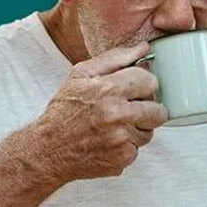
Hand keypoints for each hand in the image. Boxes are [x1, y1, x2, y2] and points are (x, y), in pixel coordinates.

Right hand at [29, 42, 167, 183]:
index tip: (133, 90)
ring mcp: (121, 139)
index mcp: (107, 90)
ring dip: (136, 129)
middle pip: (158, 109)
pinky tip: (108, 142)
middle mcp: (117, 114)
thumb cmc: (63, 111)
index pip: (149, 80)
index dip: (142, 85)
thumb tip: (143, 48)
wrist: (48, 150)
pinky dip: (126, 146)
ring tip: (113, 127)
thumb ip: (114, 58)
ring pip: (149, 131)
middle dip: (146, 109)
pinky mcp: (123, 158)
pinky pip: (138, 149)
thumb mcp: (80, 76)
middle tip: (126, 110)